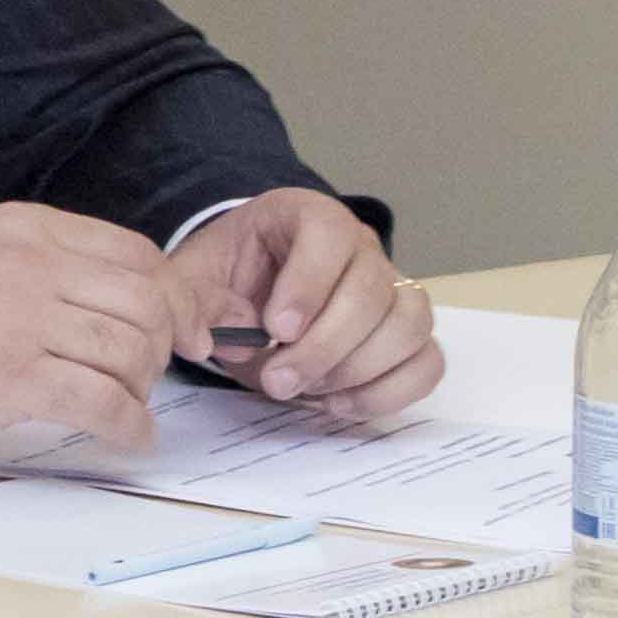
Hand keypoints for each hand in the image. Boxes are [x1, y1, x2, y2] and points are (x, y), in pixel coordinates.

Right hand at [0, 201, 183, 454]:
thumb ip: (36, 266)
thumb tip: (108, 300)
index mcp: (22, 230)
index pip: (136, 253)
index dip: (170, 296)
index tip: (180, 327)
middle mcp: (30, 265)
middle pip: (146, 302)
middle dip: (164, 344)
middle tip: (152, 372)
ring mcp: (23, 321)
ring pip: (131, 353)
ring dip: (142, 388)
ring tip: (127, 403)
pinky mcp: (13, 379)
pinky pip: (104, 403)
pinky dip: (130, 427)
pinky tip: (129, 437)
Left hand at [175, 188, 437, 423]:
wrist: (245, 293)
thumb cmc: (222, 279)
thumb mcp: (191, 277)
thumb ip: (199, 299)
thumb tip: (238, 338)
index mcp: (304, 215)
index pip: (328, 233)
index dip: (308, 285)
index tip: (276, 330)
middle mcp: (360, 245)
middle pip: (371, 290)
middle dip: (324, 347)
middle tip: (277, 381)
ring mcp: (391, 287)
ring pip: (408, 325)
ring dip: (358, 370)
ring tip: (306, 390)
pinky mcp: (407, 332)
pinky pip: (426, 362)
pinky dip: (389, 391)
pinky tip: (338, 403)